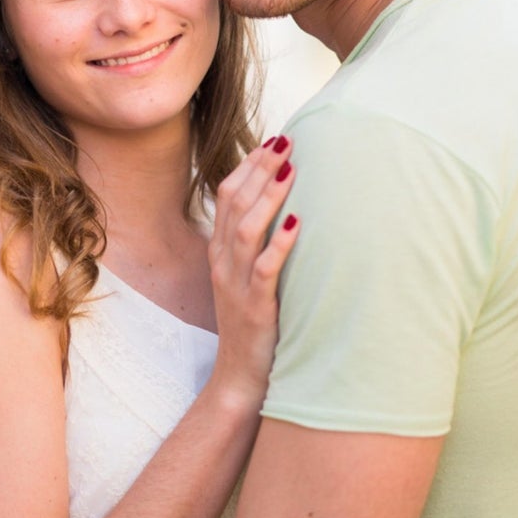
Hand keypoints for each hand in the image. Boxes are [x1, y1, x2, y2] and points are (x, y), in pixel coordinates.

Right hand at [205, 137, 298, 404]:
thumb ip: (257, 244)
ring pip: (246, 230)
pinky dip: (280, 243)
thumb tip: (286, 207)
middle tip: (286, 141)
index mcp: (220, 252)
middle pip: (235, 203)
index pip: (228, 196)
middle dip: (260, 169)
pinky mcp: (254, 308)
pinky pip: (265, 269)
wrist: (241, 377)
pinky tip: (297, 222)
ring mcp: (236, 284)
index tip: (273, 140)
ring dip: (269, 197)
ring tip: (291, 171)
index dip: (249, 165)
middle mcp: (223, 263)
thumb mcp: (248, 277)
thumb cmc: (254, 323)